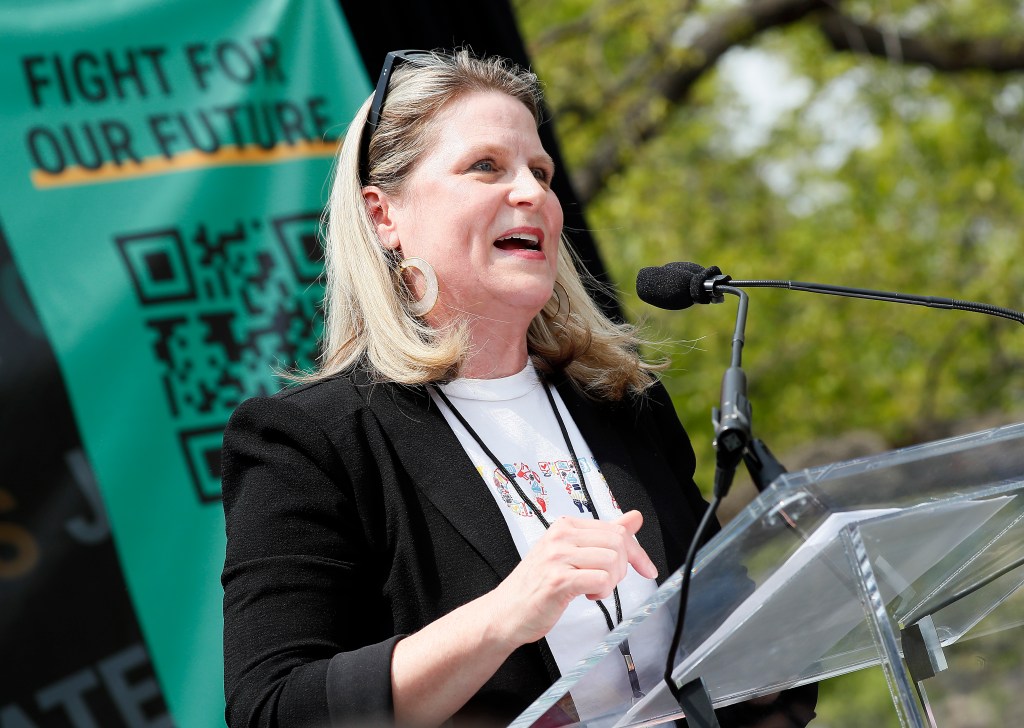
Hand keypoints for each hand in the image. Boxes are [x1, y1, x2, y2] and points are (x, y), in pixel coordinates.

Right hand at [487, 510, 657, 647]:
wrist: (506, 611)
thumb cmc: (538, 585)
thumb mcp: (572, 553)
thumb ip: (604, 534)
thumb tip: (634, 517)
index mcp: (565, 525)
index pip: (616, 529)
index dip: (636, 552)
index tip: (645, 568)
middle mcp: (561, 536)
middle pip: (618, 543)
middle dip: (623, 568)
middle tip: (608, 582)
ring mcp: (558, 557)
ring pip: (612, 561)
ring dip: (611, 582)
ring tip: (593, 589)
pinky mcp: (558, 580)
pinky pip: (600, 580)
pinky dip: (602, 592)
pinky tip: (587, 595)